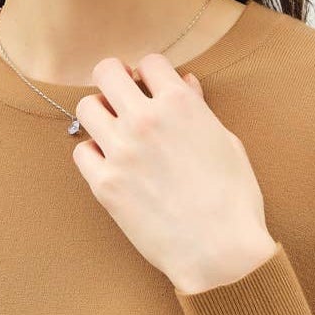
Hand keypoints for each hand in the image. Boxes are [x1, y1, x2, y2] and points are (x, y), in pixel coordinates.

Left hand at [70, 52, 278, 292]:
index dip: (151, 75)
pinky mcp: (105, 184)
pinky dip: (94, 154)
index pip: (150, 62)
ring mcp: (121, 151)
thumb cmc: (233, 200)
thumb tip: (185, 84)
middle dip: (115, 80)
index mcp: (180, 104)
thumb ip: (199, 110)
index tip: (151, 89)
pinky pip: (82, 151)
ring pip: (87, 108)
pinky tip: (111, 164)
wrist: (219, 251)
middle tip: (122, 98)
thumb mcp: (226, 144)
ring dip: (100, 114)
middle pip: (106, 72)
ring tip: (114, 131)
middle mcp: (145, 120)